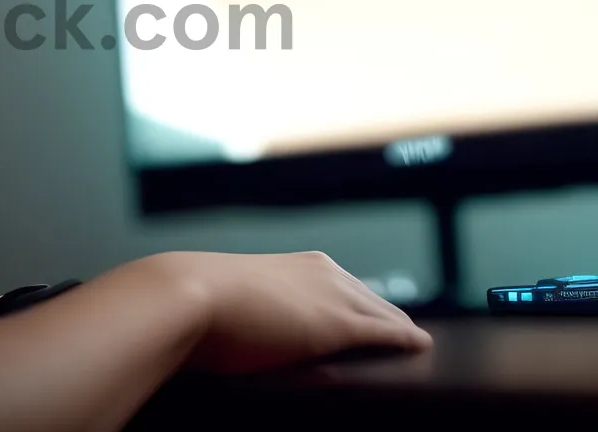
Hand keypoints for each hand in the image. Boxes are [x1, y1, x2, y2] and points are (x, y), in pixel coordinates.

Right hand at [176, 250, 432, 373]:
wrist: (192, 297)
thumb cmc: (201, 306)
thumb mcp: (238, 303)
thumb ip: (259, 310)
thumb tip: (254, 329)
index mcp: (299, 264)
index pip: (347, 288)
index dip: (364, 308)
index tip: (376, 326)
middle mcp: (323, 271)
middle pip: (374, 299)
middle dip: (390, 319)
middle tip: (407, 342)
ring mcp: (334, 294)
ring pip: (386, 314)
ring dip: (400, 330)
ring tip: (417, 348)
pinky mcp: (341, 324)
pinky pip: (388, 332)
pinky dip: (407, 340)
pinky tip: (420, 347)